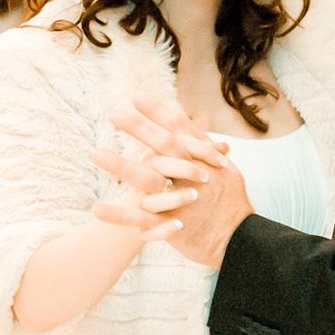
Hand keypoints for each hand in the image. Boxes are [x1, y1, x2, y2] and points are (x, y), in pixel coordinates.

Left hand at [94, 96, 250, 266]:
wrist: (239, 238)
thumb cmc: (230, 201)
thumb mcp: (225, 169)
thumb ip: (205, 147)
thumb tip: (187, 126)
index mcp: (204, 160)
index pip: (180, 129)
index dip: (159, 112)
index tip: (137, 96)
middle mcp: (193, 176)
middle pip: (163, 146)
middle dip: (139, 127)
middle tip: (115, 112)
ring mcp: (181, 201)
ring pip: (147, 180)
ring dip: (121, 166)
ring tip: (95, 153)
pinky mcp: (171, 224)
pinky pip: (140, 219)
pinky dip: (118, 215)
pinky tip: (97, 208)